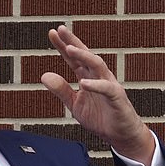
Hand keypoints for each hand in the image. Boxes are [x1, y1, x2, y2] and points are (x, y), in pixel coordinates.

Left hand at [41, 25, 154, 165]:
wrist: (121, 135)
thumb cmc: (100, 117)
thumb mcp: (74, 104)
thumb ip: (61, 90)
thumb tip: (44, 75)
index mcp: (87, 76)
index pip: (73, 58)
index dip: (63, 45)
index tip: (52, 32)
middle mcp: (98, 76)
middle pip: (85, 55)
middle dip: (73, 41)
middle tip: (61, 29)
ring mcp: (109, 84)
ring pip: (97, 65)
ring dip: (83, 56)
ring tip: (69, 49)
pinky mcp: (117, 97)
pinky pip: (107, 88)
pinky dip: (95, 85)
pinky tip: (83, 82)